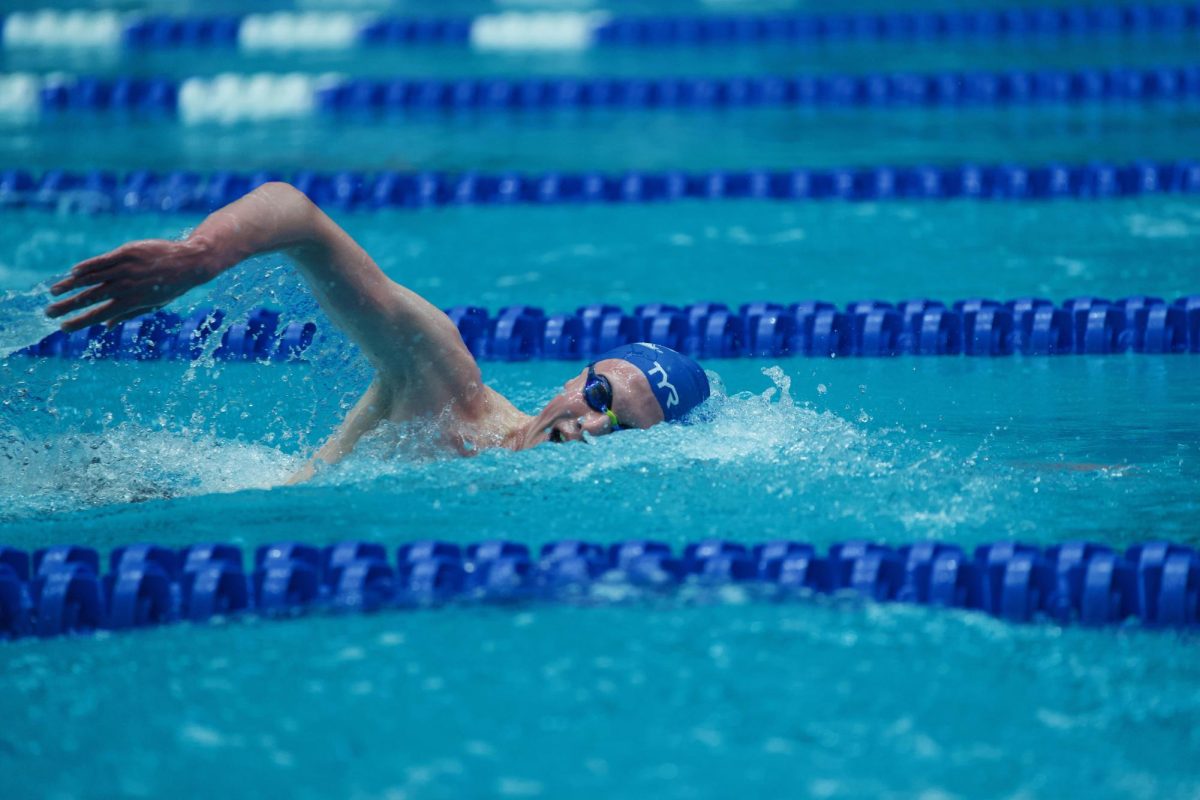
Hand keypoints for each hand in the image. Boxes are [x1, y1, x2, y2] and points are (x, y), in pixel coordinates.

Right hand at [46, 237, 217, 331]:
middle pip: (89, 298)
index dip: (79, 322)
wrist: (189, 262)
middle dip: (67, 306)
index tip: (63, 327)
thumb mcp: (152, 305)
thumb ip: (127, 314)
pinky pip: (101, 260)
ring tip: (54, 292)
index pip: (98, 315)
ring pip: (91, 278)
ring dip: (70, 285)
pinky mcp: (126, 253)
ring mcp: (125, 269)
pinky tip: (72, 272)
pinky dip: (86, 267)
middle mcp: (126, 287)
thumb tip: (106, 327)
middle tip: (49, 312)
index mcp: (131, 303)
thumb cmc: (170, 286)